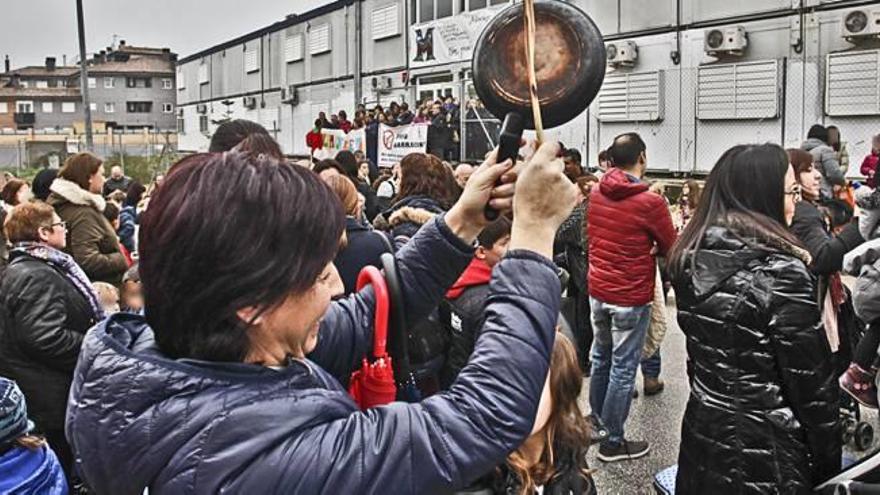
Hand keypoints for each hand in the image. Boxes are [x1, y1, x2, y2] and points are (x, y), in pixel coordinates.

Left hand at [445, 150, 516, 242]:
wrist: (471, 219)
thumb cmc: (469, 199)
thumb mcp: (479, 181)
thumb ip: (494, 170)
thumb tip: (509, 161)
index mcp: (490, 167)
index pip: (503, 152)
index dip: (514, 146)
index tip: (524, 142)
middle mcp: (499, 176)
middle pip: (516, 169)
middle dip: (508, 178)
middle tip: (499, 182)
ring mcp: (505, 188)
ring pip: (516, 186)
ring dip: (502, 193)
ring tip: (491, 197)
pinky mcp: (509, 199)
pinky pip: (514, 199)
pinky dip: (503, 203)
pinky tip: (494, 205)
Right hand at [509, 141, 577, 258]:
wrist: (535, 224)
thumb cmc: (525, 204)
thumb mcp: (522, 178)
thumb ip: (531, 158)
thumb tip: (534, 144)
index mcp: (539, 165)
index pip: (551, 145)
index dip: (549, 149)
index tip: (548, 152)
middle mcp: (554, 171)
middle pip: (558, 161)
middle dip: (552, 168)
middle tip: (543, 180)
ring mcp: (565, 182)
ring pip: (564, 175)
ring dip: (557, 181)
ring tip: (546, 193)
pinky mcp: (573, 192)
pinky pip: (569, 186)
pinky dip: (563, 191)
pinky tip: (553, 198)